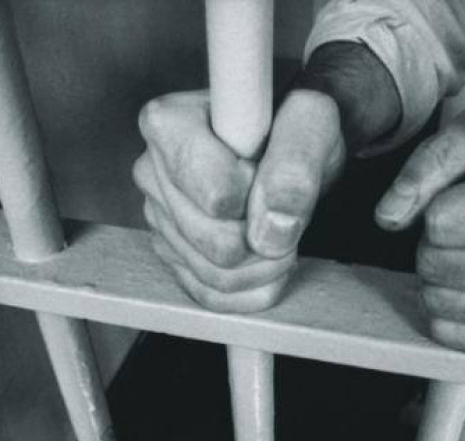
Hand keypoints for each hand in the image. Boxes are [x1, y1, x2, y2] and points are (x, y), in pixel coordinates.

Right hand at [134, 89, 345, 312]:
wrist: (288, 147)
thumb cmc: (294, 125)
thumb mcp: (312, 121)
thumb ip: (295, 164)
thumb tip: (271, 229)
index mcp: (169, 125)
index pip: (219, 197)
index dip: (261, 195)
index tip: (270, 167)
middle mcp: (152, 170)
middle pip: (218, 245)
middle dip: (268, 240)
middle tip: (287, 212)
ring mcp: (158, 216)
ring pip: (216, 275)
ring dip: (266, 267)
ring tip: (284, 233)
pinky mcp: (173, 250)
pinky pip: (211, 295)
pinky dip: (253, 289)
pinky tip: (270, 261)